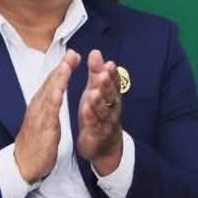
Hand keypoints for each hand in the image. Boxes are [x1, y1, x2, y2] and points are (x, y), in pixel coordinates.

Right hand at [13, 50, 76, 183]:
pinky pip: (48, 112)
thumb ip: (48, 108)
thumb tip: (54, 94)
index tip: (71, 55)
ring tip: (66, 65)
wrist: (24, 164)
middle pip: (50, 84)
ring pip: (48, 94)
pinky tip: (58, 91)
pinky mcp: (42, 129)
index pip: (52, 84)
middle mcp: (38, 108)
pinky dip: (53, 100)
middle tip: (71, 53)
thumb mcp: (43, 123)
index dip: (61, 69)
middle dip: (61, 68)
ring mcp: (38, 117)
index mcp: (40, 107)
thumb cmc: (36, 145)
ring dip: (58, 79)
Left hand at [76, 48, 124, 174]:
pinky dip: (90, 117)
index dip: (111, 73)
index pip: (113, 82)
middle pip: (110, 94)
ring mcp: (105, 121)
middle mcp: (111, 108)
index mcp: (110, 96)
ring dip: (99, 100)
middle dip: (107, 83)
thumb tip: (96, 52)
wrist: (105, 145)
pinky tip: (85, 109)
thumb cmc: (99, 113)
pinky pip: (94, 124)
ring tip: (94, 91)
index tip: (108, 62)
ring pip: (103, 110)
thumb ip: (97, 74)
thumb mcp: (97, 91)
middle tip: (103, 72)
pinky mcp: (97, 134)